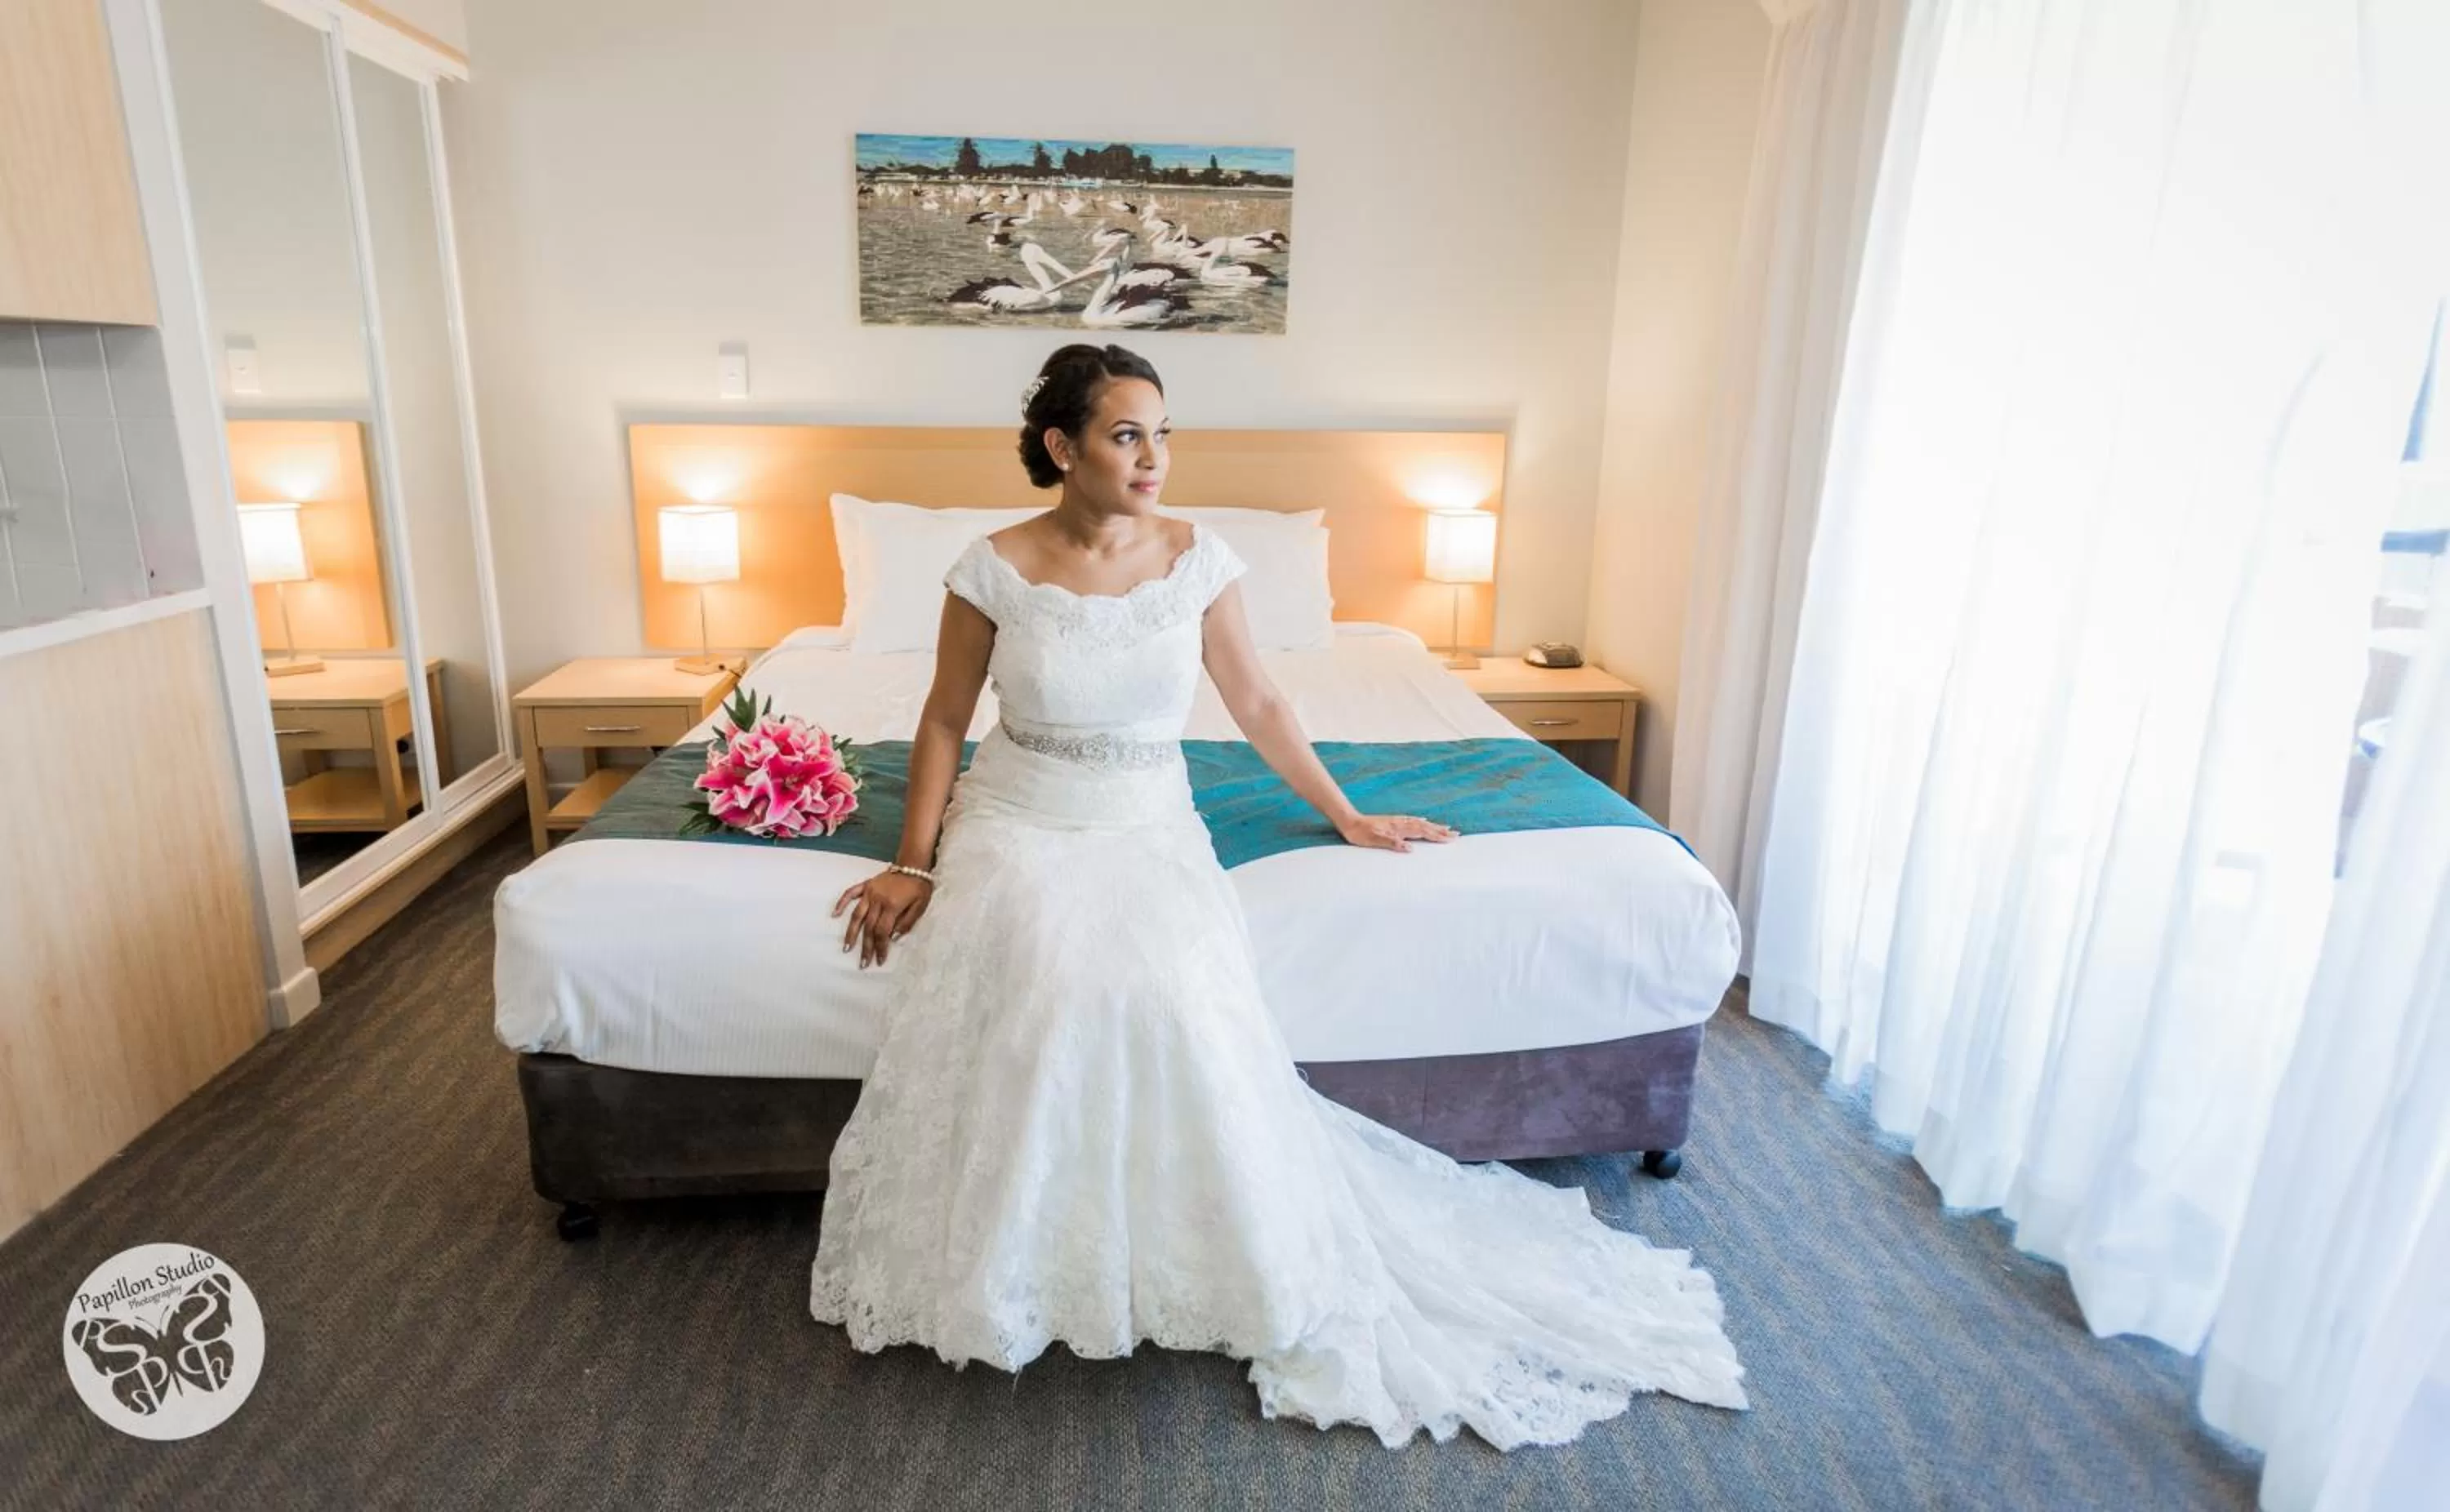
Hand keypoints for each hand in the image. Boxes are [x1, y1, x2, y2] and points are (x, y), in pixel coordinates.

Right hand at [833, 870, 933, 968]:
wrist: (913, 864)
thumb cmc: (919, 887)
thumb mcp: (920, 906)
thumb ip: (907, 922)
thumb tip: (894, 938)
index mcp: (892, 906)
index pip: (883, 932)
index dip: (880, 947)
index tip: (879, 961)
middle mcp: (878, 900)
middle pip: (869, 928)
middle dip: (866, 947)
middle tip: (863, 963)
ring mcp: (870, 892)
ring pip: (857, 915)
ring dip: (851, 933)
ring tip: (847, 948)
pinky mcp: (866, 885)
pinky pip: (850, 893)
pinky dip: (841, 903)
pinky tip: (834, 914)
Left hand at [1335, 813, 1458, 852]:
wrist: (1349, 822)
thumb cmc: (1360, 834)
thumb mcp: (1374, 840)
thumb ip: (1392, 843)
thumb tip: (1410, 848)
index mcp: (1399, 829)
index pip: (1422, 832)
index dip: (1437, 836)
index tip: (1451, 839)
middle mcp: (1400, 823)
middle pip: (1425, 827)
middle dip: (1441, 831)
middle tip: (1456, 834)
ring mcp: (1397, 822)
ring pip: (1420, 824)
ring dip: (1434, 827)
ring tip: (1447, 828)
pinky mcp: (1392, 822)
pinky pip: (1412, 822)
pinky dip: (1421, 823)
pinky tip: (1424, 822)